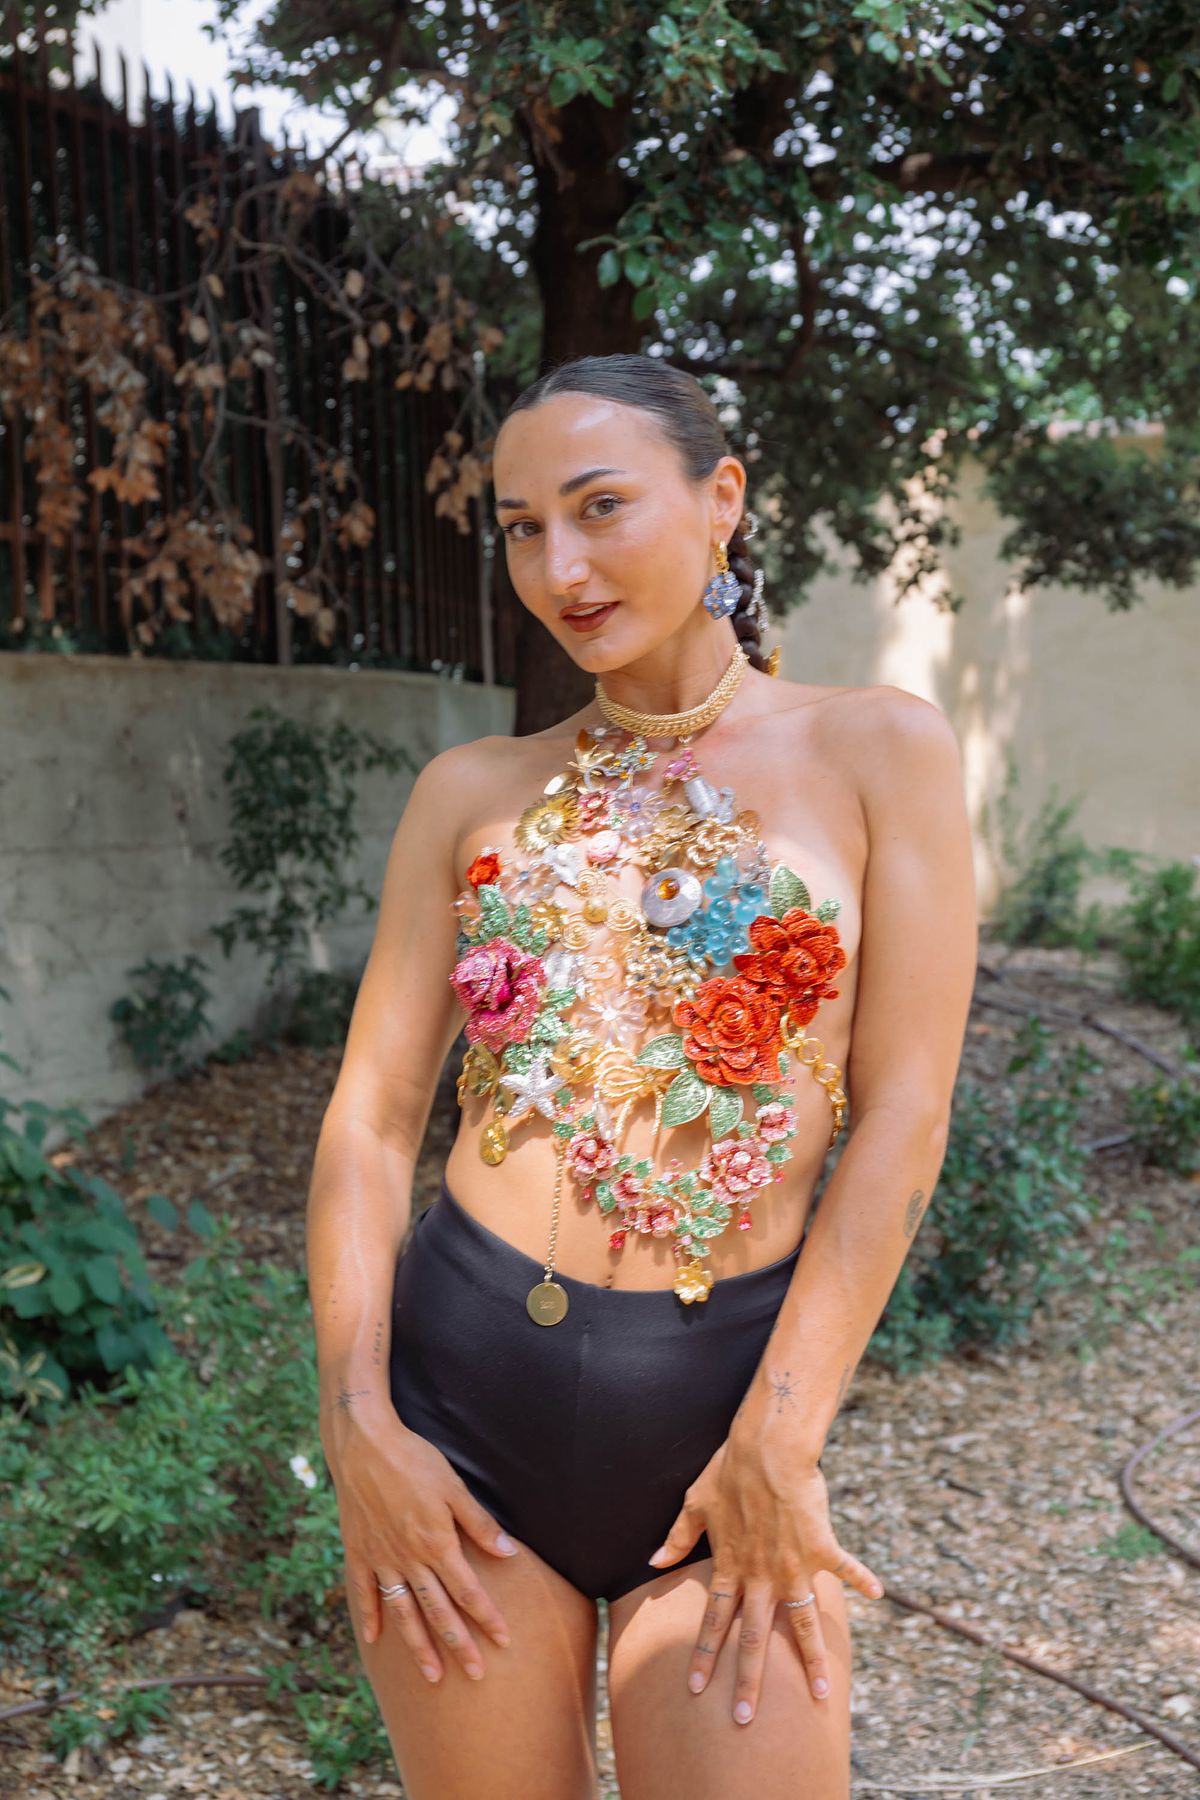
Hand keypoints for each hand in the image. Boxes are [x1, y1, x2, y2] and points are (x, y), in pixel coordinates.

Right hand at [325, 1399, 519, 1684]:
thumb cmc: (415, 1460)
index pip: (468, 1591)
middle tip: (476, 1675)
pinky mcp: (358, 1552)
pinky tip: (376, 1640)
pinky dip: (370, 1617)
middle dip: (459, 1645)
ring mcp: (381, 1559)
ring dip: (419, 1646)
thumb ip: (480, 1524)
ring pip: (404, 1612)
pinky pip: (364, 1593)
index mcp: (437, 1544)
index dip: (487, 1617)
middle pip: (438, 1611)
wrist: (364, 1445)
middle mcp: (409, 1559)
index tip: (504, 1641)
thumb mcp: (454, 1488)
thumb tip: (508, 1553)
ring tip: (432, 1676)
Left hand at [647, 1437, 883, 1723]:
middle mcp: (760, 1575)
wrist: (765, 1450)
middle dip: (749, 1680)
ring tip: (823, 1694)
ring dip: (812, 1660)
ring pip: (801, 1624)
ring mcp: (792, 1566)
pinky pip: (845, 1568)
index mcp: (730, 1566)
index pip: (713, 1620)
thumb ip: (677, 1537)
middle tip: (745, 1719)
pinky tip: (879, 1594)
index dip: (704, 1654)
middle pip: (754, 1638)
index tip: (696, 1689)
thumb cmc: (728, 1471)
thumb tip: (653, 1560)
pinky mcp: (820, 1548)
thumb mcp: (695, 1504)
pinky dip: (862, 1578)